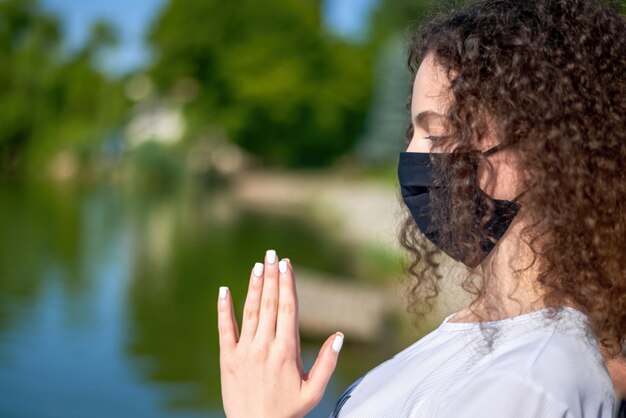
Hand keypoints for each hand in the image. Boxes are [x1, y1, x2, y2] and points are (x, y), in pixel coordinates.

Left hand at [218, 249, 343, 417]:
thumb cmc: (288, 412)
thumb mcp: (314, 392)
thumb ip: (327, 363)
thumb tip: (338, 335)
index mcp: (287, 351)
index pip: (288, 309)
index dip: (287, 284)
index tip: (286, 264)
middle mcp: (265, 347)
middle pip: (270, 304)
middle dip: (272, 277)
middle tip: (272, 254)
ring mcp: (244, 352)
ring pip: (250, 312)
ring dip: (254, 287)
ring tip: (257, 266)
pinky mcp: (228, 359)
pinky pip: (225, 329)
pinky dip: (224, 309)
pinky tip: (224, 290)